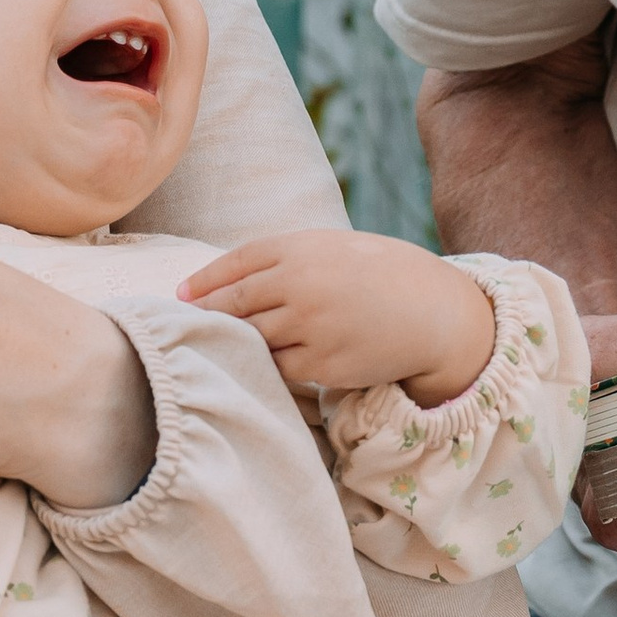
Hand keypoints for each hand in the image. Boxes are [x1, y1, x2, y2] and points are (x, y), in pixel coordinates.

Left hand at [180, 229, 497, 404]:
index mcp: (301, 248)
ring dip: (237, 342)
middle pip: (234, 303)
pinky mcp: (322, 364)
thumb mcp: (334, 249)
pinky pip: (278, 367)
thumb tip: (226, 282)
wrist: (433, 311)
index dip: (204, 281)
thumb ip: (286, 259)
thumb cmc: (382, 275)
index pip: (236, 264)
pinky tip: (268, 362)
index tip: (182, 294)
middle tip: (186, 324)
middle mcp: (300, 284)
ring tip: (220, 346)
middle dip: (207, 314)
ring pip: (252, 338)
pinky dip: (270, 364)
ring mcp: (310, 326)